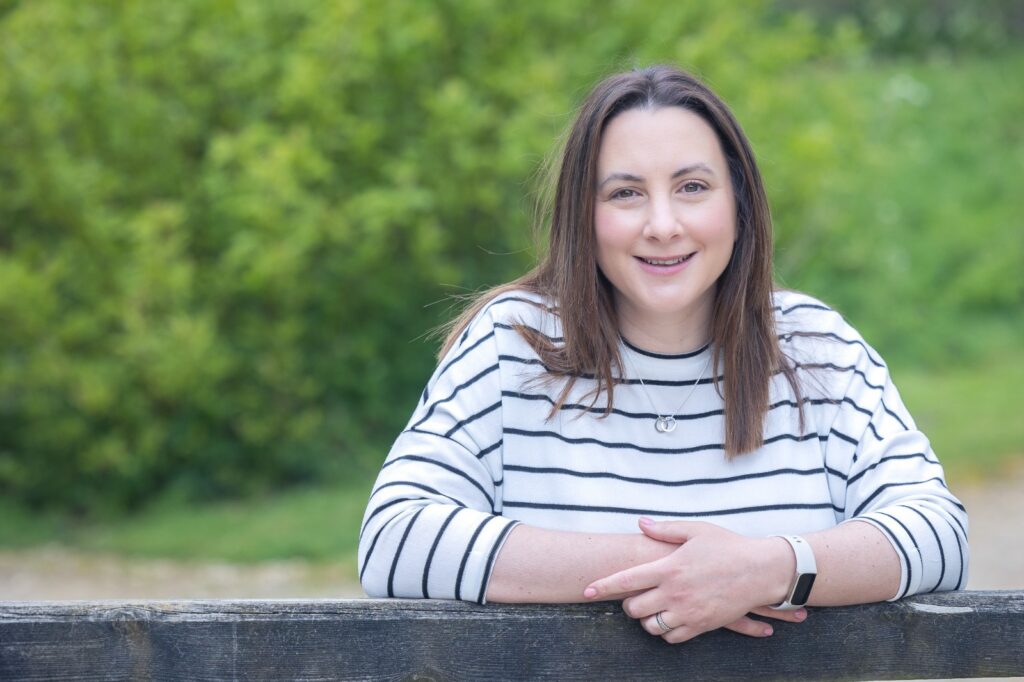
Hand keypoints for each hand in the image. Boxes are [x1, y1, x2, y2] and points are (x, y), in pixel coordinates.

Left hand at [582, 518, 806, 642]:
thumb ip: (664, 529)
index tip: (586, 591)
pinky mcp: (702, 625)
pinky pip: (672, 637)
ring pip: (651, 626)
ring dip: (646, 619)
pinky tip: (669, 618)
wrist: (761, 571)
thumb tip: (640, 523)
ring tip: (652, 608)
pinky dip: (665, 631)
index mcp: (669, 567)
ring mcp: (688, 611)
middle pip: (634, 608)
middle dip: (629, 604)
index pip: (627, 580)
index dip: (603, 586)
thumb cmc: (728, 546)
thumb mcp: (695, 530)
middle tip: (635, 596)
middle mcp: (675, 592)